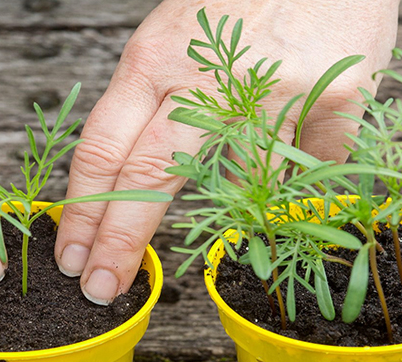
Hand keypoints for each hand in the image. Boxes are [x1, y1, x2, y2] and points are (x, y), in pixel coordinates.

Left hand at [55, 0, 399, 303]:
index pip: (102, 148)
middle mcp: (204, 79)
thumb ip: (158, 100)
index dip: (81, 210)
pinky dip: (303, 168)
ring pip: (238, 183)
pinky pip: (310, 165)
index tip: (69, 254)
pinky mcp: (332, 100)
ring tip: (225, 196)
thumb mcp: (177, 33)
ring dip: (229, 205)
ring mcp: (270, 92)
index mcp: (154, 59)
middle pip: (148, 179)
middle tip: (98, 289)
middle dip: (117, 242)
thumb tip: (142, 181)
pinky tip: (301, 143)